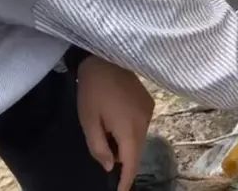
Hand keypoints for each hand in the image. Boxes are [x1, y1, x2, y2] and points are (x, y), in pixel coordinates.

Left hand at [75, 55, 154, 190]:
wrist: (103, 59)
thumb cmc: (92, 91)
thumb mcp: (88, 122)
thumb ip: (99, 147)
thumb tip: (110, 166)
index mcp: (129, 129)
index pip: (131, 162)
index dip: (126, 180)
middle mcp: (145, 122)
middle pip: (137, 152)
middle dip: (125, 165)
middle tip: (112, 174)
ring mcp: (149, 112)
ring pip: (139, 140)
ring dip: (127, 148)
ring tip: (110, 147)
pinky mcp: (148, 104)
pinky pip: (141, 127)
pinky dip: (130, 134)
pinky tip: (116, 129)